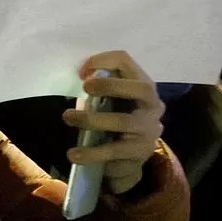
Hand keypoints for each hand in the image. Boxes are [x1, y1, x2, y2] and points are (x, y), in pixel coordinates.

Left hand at [62, 51, 165, 193]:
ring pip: (124, 121)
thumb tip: (81, 75)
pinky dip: (91, 152)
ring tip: (68, 117)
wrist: (127, 159)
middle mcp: (153, 105)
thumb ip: (98, 87)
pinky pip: (115, 150)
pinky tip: (74, 154)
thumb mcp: (107, 100)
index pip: (126, 62)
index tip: (80, 73)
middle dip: (110, 85)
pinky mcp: (141, 152)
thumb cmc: (113, 120)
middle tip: (84, 88)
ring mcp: (150, 129)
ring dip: (92, 119)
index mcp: (142, 84)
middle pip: (141, 88)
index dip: (102, 61)